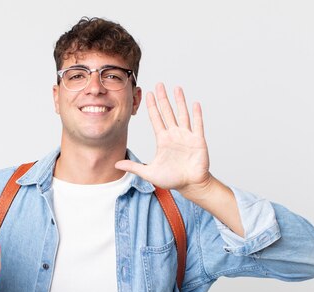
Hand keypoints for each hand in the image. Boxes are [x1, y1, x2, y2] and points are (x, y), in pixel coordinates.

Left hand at [116, 83, 212, 197]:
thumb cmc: (172, 179)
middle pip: (168, 112)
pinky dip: (196, 114)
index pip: (156, 119)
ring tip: (176, 88)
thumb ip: (133, 167)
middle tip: (159, 84)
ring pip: (182, 114)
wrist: (191, 185)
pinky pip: (197, 124)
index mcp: (163, 140)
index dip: (152, 106)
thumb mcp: (149, 173)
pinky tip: (194, 103)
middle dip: (163, 98)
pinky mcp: (198, 140)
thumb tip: (115, 165)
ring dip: (180, 101)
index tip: (148, 93)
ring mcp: (187, 136)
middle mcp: (174, 135)